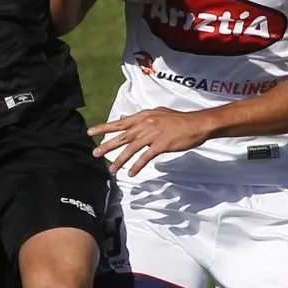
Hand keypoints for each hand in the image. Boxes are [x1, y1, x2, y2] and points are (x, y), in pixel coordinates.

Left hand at [88, 107, 214, 175]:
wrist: (196, 124)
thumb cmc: (177, 120)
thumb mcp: (157, 113)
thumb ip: (140, 117)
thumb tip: (124, 117)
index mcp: (143, 116)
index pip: (120, 122)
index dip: (104, 127)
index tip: (91, 132)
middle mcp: (145, 124)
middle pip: (122, 136)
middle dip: (107, 145)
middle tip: (95, 153)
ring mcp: (153, 134)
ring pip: (132, 149)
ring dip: (120, 160)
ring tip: (111, 169)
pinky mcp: (161, 145)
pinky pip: (146, 157)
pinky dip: (137, 165)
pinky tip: (131, 173)